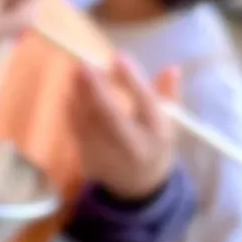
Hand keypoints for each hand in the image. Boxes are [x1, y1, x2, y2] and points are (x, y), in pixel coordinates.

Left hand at [71, 56, 178, 200]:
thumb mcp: (168, 121)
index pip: (147, 104)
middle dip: (96, 90)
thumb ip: (168, 94)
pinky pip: (77, 132)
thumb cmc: (153, 142)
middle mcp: (134, 146)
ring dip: (79, 96)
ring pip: (89, 124)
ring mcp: (110, 156)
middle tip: (84, 65)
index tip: (118, 57)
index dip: (132, 81)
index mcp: (158, 133)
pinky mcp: (90, 160)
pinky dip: (71, 110)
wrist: (138, 184)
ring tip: (76, 73)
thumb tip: (172, 68)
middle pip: (112, 116)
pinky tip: (69, 92)